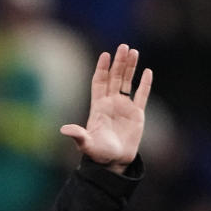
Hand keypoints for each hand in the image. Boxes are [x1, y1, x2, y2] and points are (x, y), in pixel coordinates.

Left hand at [59, 43, 152, 173]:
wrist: (113, 162)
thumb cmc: (97, 153)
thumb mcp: (86, 144)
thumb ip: (78, 135)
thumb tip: (63, 130)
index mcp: (98, 106)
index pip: (99, 82)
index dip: (102, 68)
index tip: (105, 55)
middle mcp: (110, 103)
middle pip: (114, 78)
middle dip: (118, 63)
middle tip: (123, 47)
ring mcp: (124, 107)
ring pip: (127, 82)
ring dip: (130, 68)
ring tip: (133, 52)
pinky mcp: (137, 114)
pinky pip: (141, 96)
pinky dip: (145, 84)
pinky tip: (147, 72)